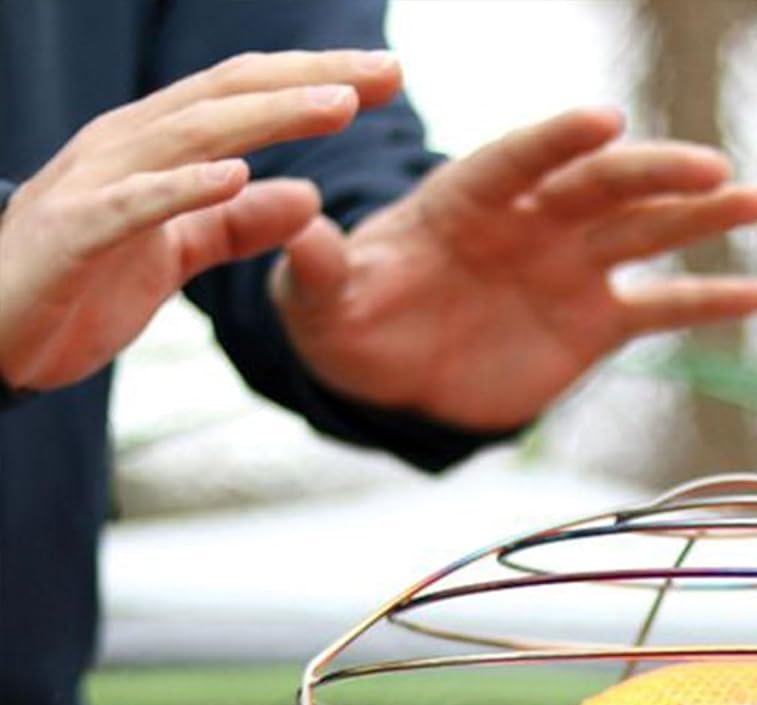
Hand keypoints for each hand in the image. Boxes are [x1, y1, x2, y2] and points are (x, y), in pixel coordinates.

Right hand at [0, 50, 401, 392]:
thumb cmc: (81, 285)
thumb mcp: (178, 254)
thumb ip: (237, 225)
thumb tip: (308, 195)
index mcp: (156, 148)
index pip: (245, 98)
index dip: (315, 83)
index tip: (387, 78)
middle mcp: (127, 147)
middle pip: (229, 97)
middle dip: (310, 81)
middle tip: (386, 73)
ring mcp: (97, 185)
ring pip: (191, 135)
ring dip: (267, 118)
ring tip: (335, 108)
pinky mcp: (75, 235)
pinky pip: (134, 206)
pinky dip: (184, 189)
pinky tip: (236, 177)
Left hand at [269, 108, 756, 430]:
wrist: (391, 372)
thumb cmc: (348, 319)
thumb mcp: (319, 297)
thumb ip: (320, 263)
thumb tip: (297, 225)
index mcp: (467, 200)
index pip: (519, 159)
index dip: (558, 141)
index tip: (603, 120)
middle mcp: (532, 221)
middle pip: (601, 188)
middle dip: (654, 176)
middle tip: (713, 170)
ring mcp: (571, 267)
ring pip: (645, 233)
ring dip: (701, 218)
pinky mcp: (596, 322)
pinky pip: (663, 308)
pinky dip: (712, 302)